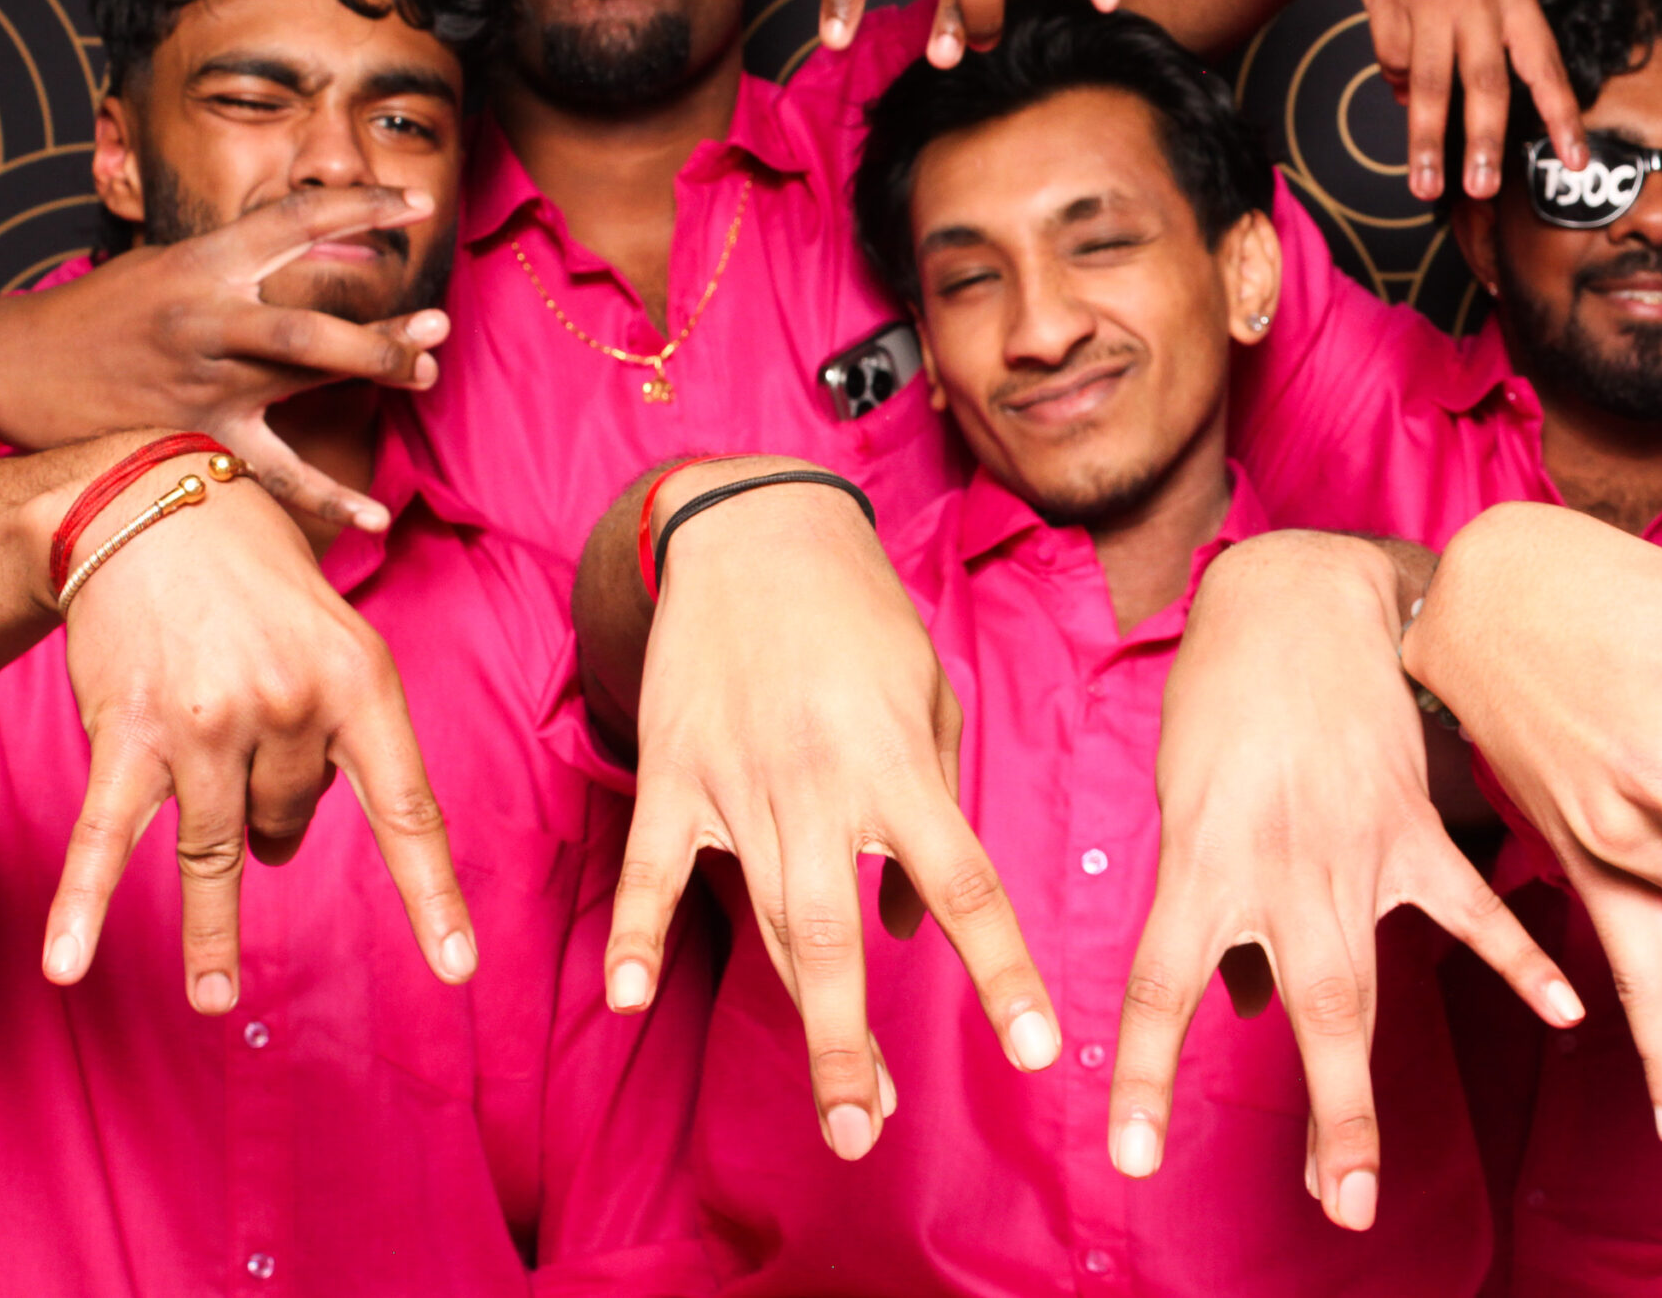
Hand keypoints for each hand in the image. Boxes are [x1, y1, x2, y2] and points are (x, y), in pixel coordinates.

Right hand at [0, 186, 446, 529]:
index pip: (293, 221)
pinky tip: (376, 517)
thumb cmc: (107, 311)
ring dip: (368, 376)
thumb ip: (245, 259)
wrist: (17, 367)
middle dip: (378, 329)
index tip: (415, 204)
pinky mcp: (192, 438)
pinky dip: (327, 498)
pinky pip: (271, 474)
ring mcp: (200, 383)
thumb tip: (330, 244)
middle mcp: (205, 320)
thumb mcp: (170, 262)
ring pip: (299, 382)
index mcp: (202, 263)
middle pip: (307, 326)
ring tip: (424, 373)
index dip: (360, 208)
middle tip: (438, 324)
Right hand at [44, 458, 472, 1012]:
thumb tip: (290, 835)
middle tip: (251, 769)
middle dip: (275, 818)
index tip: (456, 968)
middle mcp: (288, 708)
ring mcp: (205, 725)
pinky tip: (67, 964)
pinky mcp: (127, 732)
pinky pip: (104, 836)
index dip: (432, 897)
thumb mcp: (338, 635)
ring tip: (216, 996)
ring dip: (214, 918)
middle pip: (291, 821)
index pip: (406, 810)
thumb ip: (338, 730)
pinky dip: (82, 905)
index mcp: (361, 683)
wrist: (153, 506)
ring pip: (219, 847)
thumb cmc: (260, 579)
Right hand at [603, 464, 1059, 1160]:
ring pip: (763, 920)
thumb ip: (930, 805)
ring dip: (799, 1020)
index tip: (1035, 1051)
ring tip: (835, 1110)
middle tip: (871, 1131)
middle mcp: (819, 782)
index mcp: (895, 763)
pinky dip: (634, 934)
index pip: (963, 884)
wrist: (754, 530)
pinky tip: (626, 1001)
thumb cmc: (860, 618)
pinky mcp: (672, 773)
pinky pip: (650, 867)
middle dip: (853, 1041)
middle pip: (836, 933)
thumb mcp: (925, 697)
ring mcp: (738, 782)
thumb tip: (914, 919)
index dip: (1000, 971)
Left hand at [1110, 533, 1577, 1229]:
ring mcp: (1352, 852)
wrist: (1295, 595)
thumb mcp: (1188, 796)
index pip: (1162, 987)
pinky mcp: (1410, 823)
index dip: (1145, 1075)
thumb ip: (1211, 906)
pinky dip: (1517, 961)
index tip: (1133, 1156)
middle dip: (1326, 1114)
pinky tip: (1566, 1015)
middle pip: (1308, 1010)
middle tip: (1338, 1205)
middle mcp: (1279, 868)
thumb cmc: (1221, 696)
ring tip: (1372, 1181)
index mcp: (1203, 859)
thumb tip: (1249, 1006)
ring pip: (1370, 986)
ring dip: (1371, 1089)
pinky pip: (1467, 906)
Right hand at [1335, 0, 1585, 201]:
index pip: (1543, 66)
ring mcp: (1428, 6)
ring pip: (1431, 86)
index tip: (1574, 161)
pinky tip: (1399, 63)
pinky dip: (1398, 78)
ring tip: (1425, 185)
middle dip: (1485, 142)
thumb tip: (1451, 102)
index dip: (1561, 117)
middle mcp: (1476, 1)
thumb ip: (1486, 36)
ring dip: (1426, 142)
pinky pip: (1394, 62)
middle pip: (1485, 82)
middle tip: (1484, 190)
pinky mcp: (1386, 8)